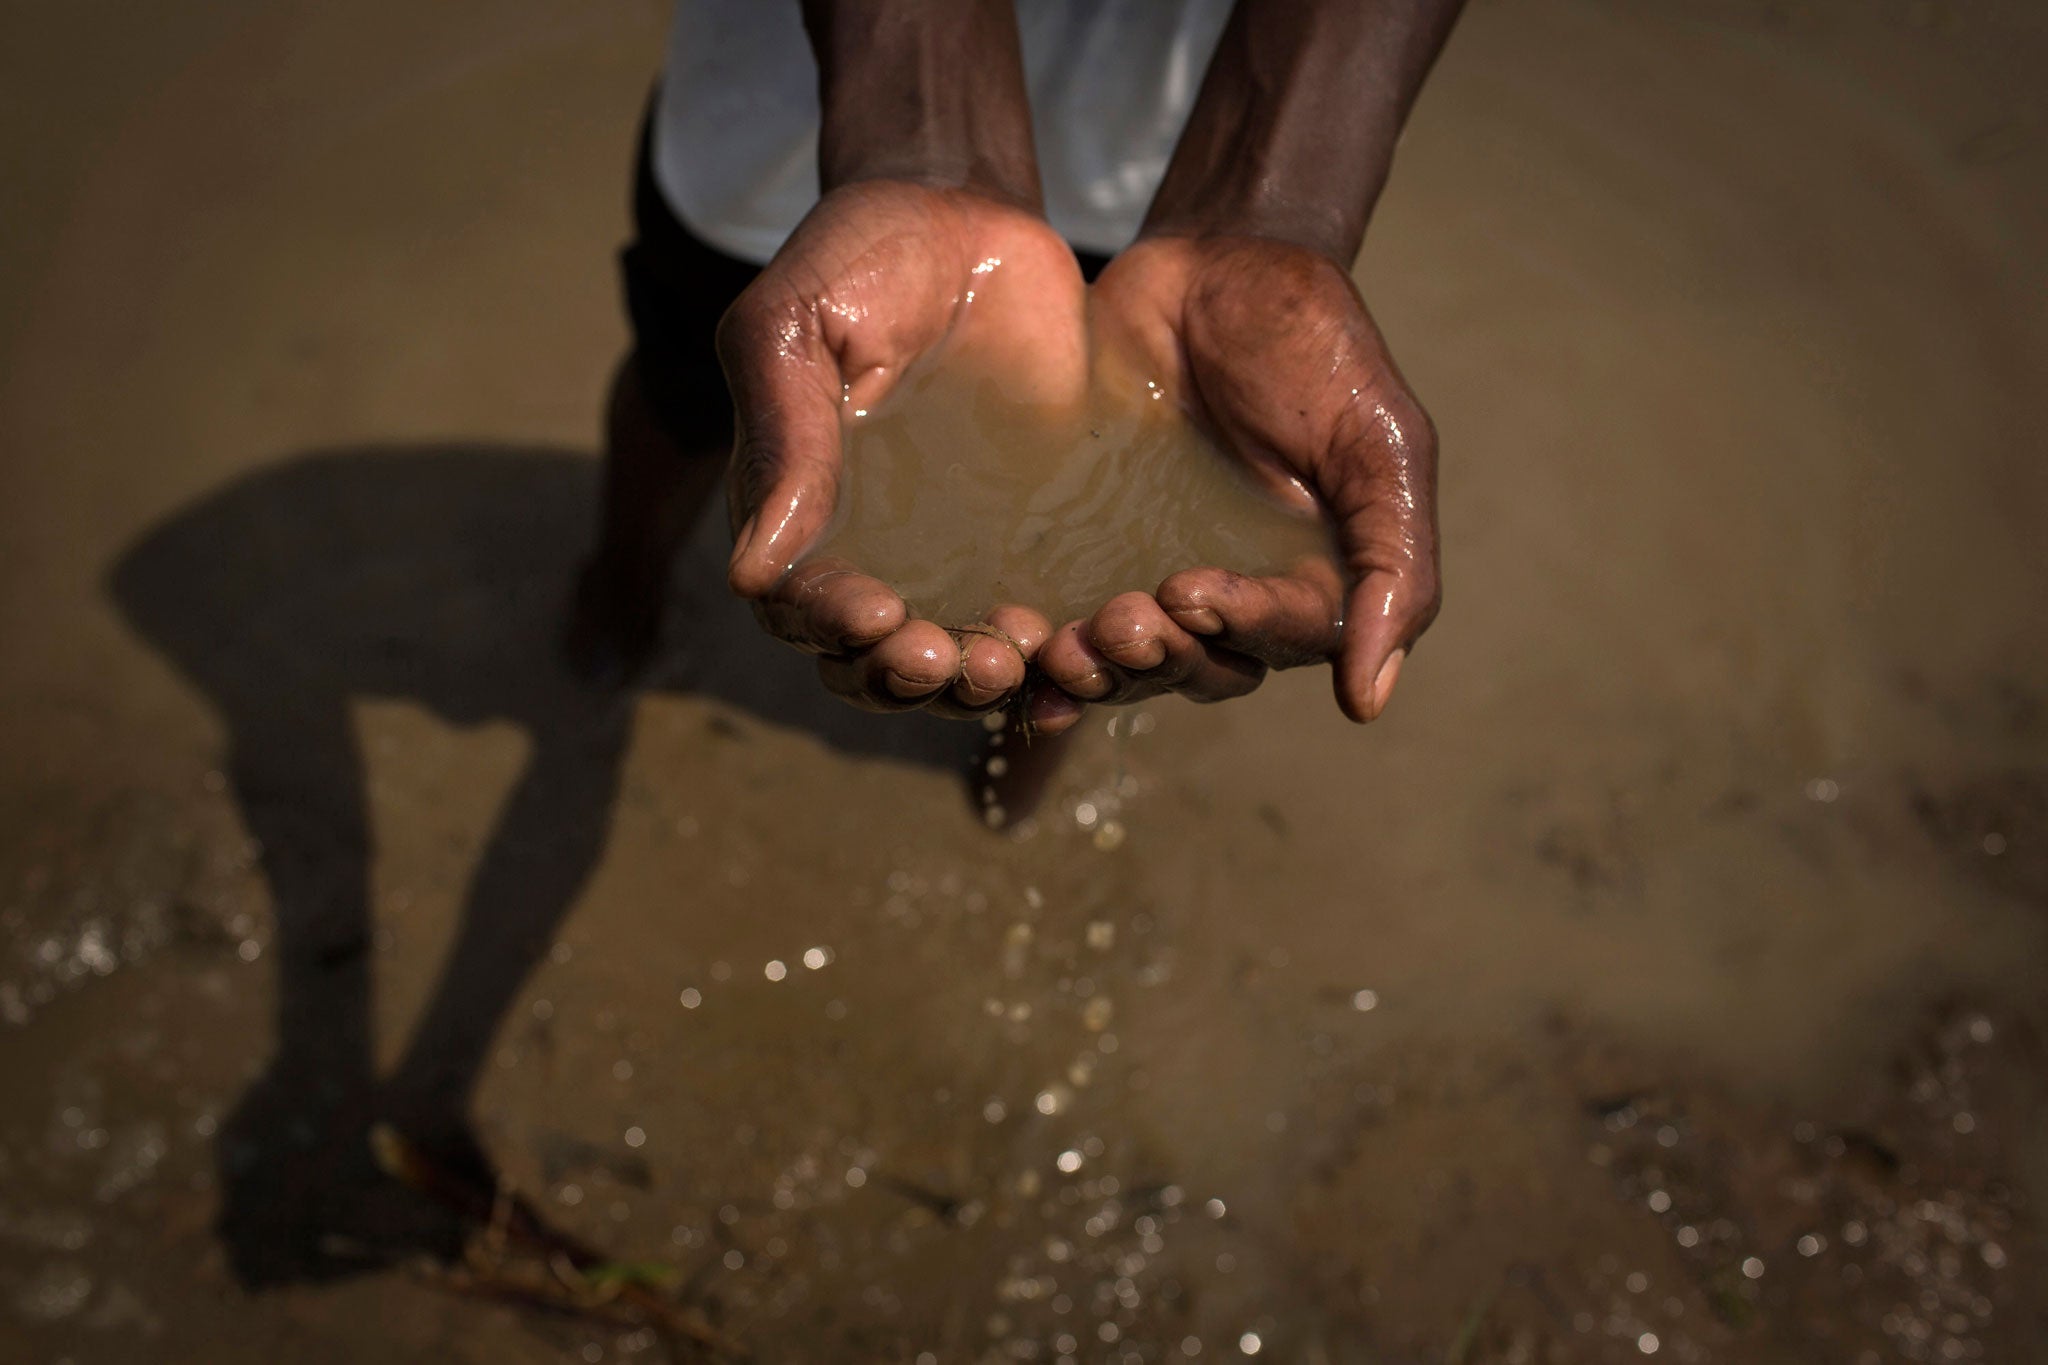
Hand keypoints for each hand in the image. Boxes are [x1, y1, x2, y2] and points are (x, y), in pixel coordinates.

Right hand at [719, 179, 1088, 714]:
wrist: (967, 214)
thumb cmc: (858, 257)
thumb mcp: (797, 326)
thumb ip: (780, 436)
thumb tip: (751, 571)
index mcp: (797, 510)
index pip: (799, 608)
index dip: (831, 628)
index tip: (873, 615)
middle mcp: (872, 550)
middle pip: (871, 661)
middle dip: (904, 676)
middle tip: (948, 656)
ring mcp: (955, 552)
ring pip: (954, 660)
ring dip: (974, 680)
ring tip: (1012, 660)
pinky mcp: (1031, 538)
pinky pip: (1038, 617)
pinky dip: (1049, 649)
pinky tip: (1071, 638)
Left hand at [1030, 234, 1440, 729]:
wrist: (1211, 259)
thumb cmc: (1310, 341)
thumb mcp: (1378, 439)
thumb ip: (1394, 560)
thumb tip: (1370, 701)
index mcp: (1316, 577)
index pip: (1284, 640)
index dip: (1241, 630)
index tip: (1192, 592)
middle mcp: (1239, 591)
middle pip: (1203, 668)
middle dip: (1159, 658)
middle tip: (1120, 621)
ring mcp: (1156, 572)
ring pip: (1134, 663)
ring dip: (1101, 670)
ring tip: (1064, 647)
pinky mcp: (1086, 550)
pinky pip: (1069, 626)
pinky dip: (1047, 664)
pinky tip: (1021, 667)